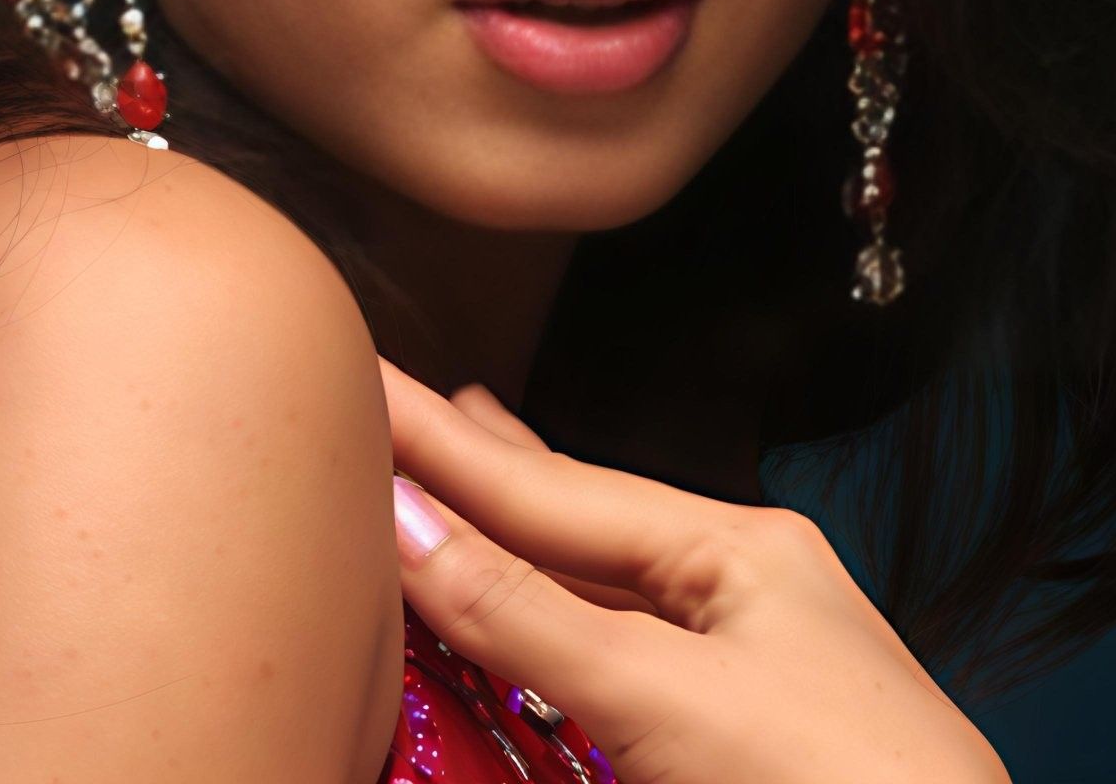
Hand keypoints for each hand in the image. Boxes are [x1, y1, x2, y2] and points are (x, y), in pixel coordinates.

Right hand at [380, 358, 1010, 783]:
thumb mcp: (669, 701)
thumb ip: (531, 618)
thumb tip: (410, 528)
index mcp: (738, 550)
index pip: (553, 486)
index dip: (445, 443)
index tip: (367, 375)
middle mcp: (741, 591)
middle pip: (579, 517)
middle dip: (486, 463)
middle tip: (405, 399)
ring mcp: (748, 665)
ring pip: (600, 586)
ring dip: (521, 533)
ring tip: (471, 459)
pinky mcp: (737, 740)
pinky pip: (620, 658)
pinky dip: (559, 621)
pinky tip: (545, 612)